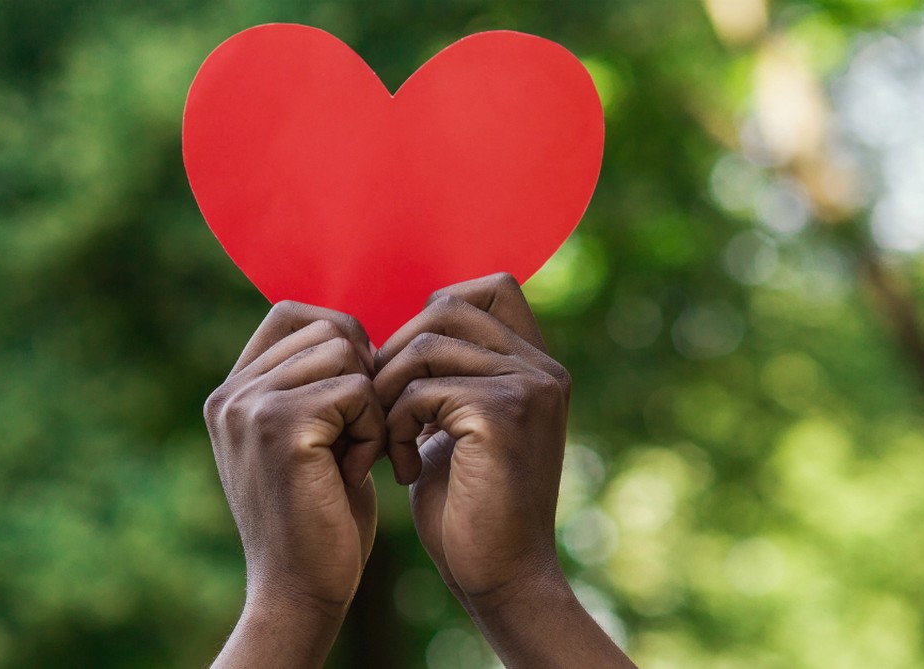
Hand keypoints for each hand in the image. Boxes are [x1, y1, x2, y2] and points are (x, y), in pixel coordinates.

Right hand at [205, 302, 389, 666]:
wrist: (301, 591)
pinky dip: (373, 430)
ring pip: (345, 352)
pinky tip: (358, 472)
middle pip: (328, 328)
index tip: (358, 395)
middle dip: (363, 376)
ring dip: (370, 405)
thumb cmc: (320, 518)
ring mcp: (249, 407)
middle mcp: (231, 393)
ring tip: (355, 456)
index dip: (342, 338)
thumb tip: (355, 331)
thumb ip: (312, 385)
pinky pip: (356, 389)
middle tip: (359, 436)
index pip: (292, 313)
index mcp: (232, 392)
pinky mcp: (279, 426)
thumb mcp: (309, 439)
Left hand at [375, 273, 633, 666]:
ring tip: (387, 442)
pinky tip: (400, 468)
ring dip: (388, 392)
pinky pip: (420, 390)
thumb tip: (401, 332)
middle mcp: (542, 368)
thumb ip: (448, 377)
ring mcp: (527, 388)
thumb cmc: (468, 509)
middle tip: (381, 408)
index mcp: (536, 366)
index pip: (489, 287)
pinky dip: (394, 426)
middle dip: (396, 351)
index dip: (434, 312)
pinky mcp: (501, 415)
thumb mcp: (458, 426)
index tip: (406, 371)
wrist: (500, 579)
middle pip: (447, 306)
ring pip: (424, 345)